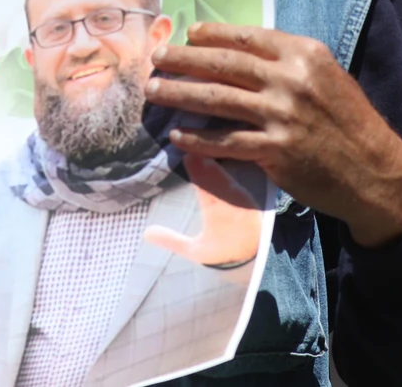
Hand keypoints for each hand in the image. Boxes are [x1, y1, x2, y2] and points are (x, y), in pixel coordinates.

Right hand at [143, 153, 261, 266]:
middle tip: (196, 144)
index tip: (188, 156)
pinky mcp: (252, 195)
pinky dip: (231, 165)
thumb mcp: (195, 252)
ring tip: (206, 147)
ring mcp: (244, 199)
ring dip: (217, 162)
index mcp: (217, 217)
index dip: (198, 173)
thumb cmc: (221, 253)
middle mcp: (232, 206)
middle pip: (217, 179)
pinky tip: (223, 152)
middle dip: (206, 162)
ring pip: (229, 176)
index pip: (206, 191)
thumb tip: (146, 232)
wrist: (254, 258)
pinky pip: (241, 176)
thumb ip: (172, 241)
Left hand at [146, 23, 401, 247]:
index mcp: (305, 54)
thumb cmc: (350, 122)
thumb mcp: (327, 78)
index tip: (187, 33)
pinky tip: (178, 134)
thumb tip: (240, 53)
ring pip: (217, 99)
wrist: (376, 172)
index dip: (212, 34)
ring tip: (153, 89)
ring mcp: (282, 116)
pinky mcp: (275, 150)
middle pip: (224, 64)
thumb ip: (289, 63)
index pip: (247, 37)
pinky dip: (197, 137)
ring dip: (179, 93)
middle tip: (156, 57)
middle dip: (184, 59)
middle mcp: (291, 80)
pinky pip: (225, 141)